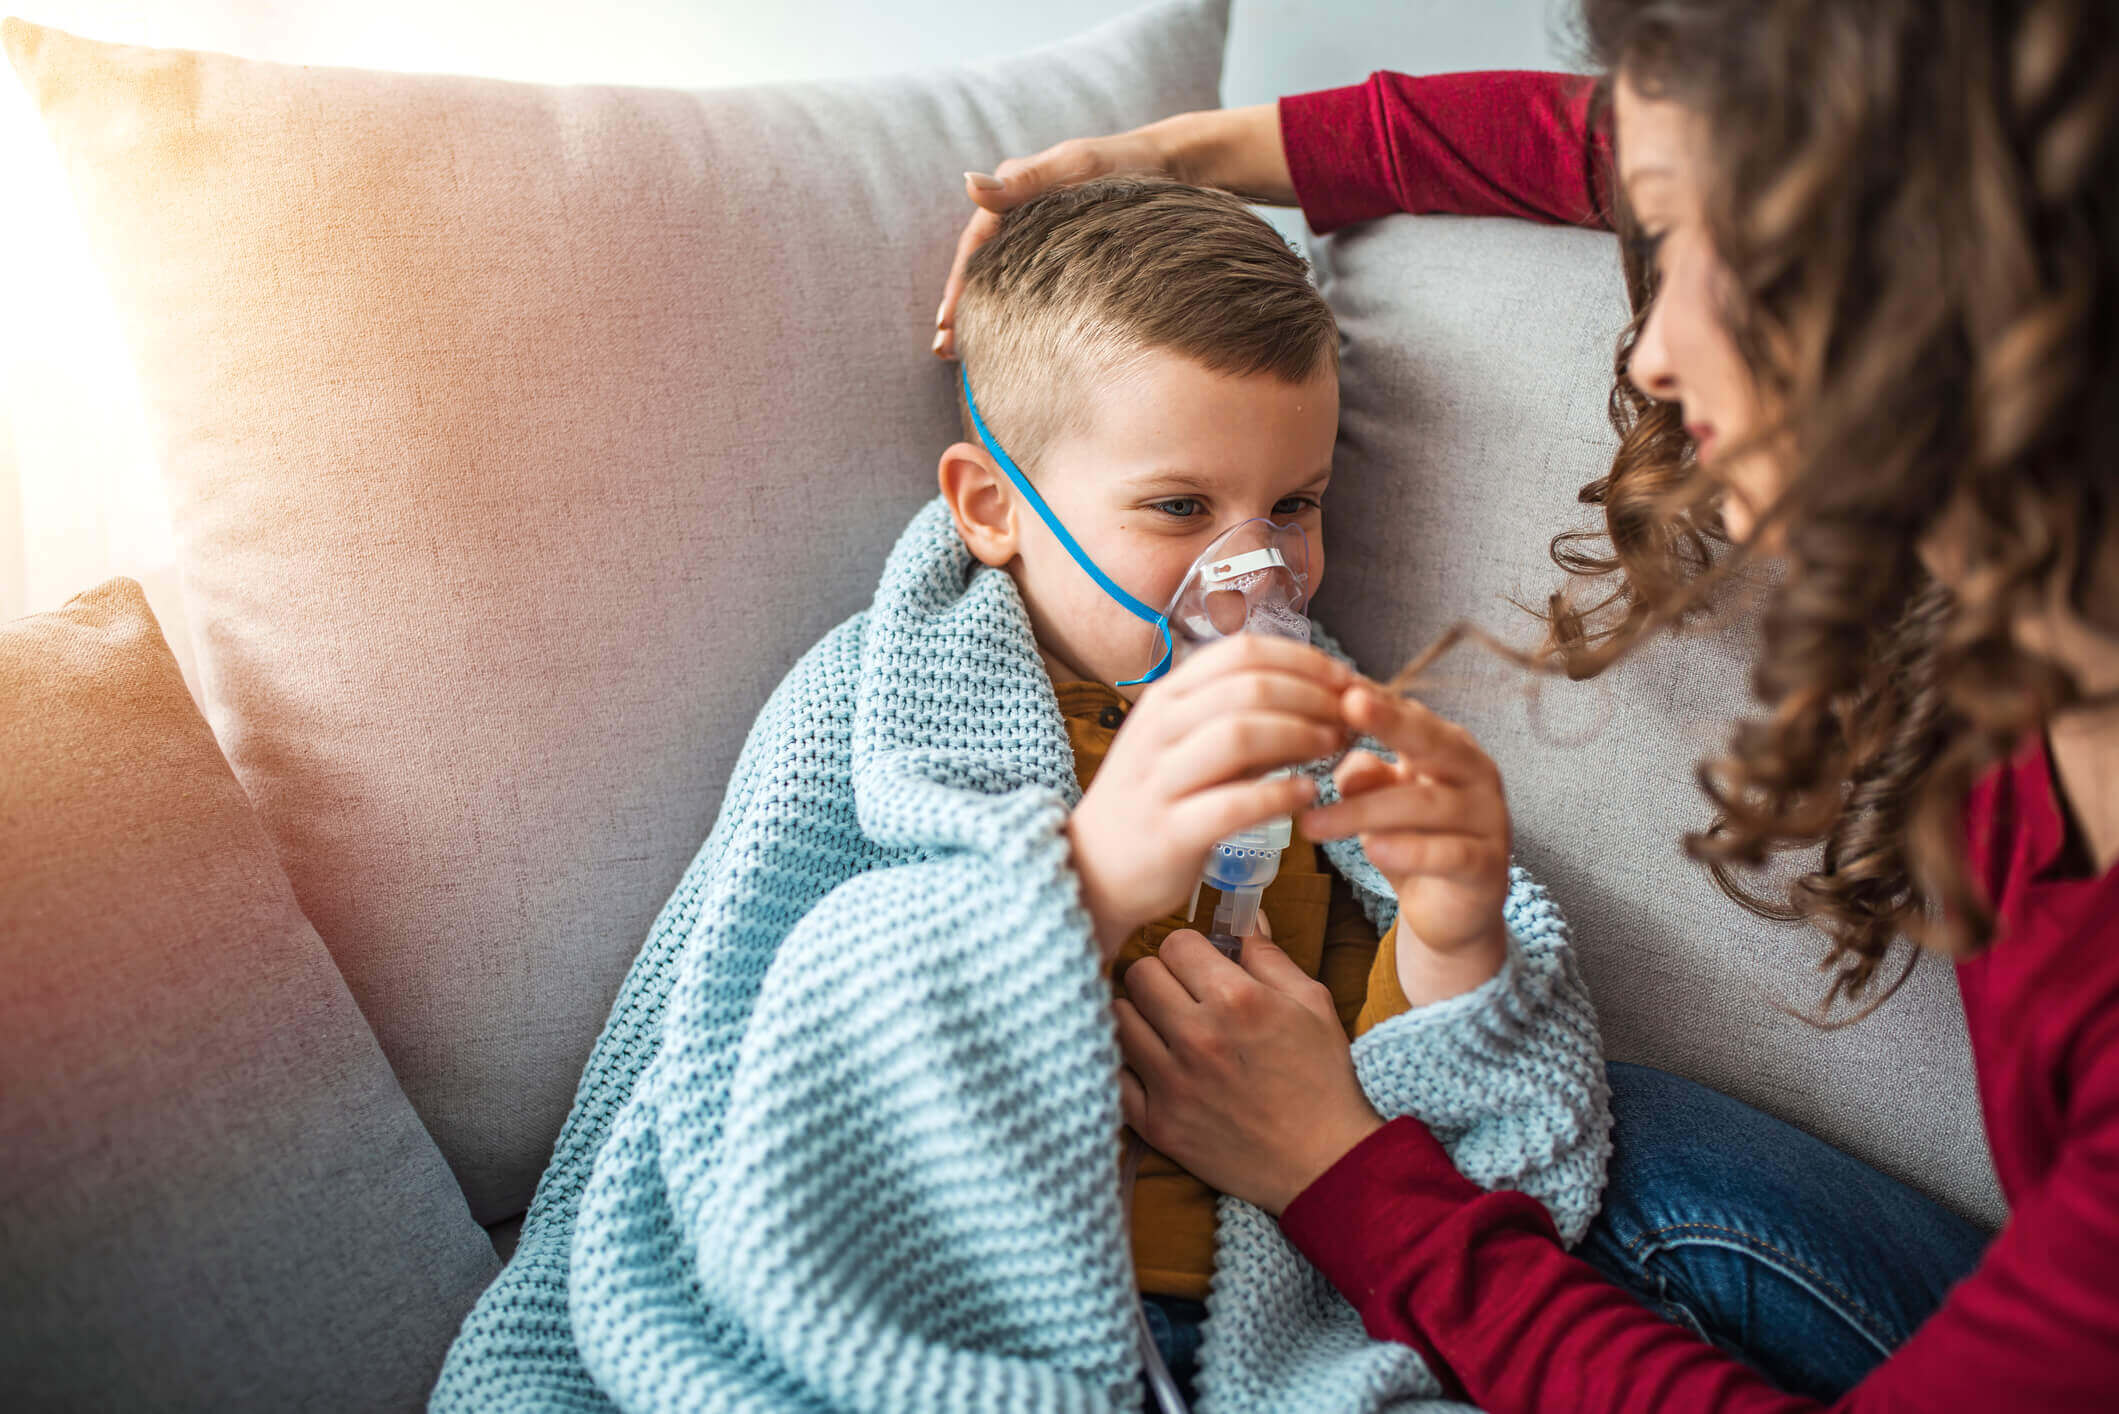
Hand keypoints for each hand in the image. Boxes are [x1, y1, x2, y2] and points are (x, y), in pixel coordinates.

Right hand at [933, 106, 1293, 357]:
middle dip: (962, 309)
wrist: (1174, 169)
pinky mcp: (1063, 253)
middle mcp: (1021, 214)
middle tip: (945, 350)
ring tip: (964, 356)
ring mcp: (1042, 236)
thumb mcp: (1077, 166)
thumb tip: (968, 185)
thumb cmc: (1128, 165)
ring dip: (983, 315)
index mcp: (1015, 190)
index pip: (975, 246)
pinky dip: (1015, 311)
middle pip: (982, 268)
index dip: (959, 285)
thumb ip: (1025, 181)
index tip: (946, 322)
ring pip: (1003, 280)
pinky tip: (1011, 340)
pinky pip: (1030, 285)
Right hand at [1068, 635, 1351, 959]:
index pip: (1241, 653)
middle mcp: (1158, 729)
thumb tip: (1318, 697)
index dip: (1303, 660)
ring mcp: (1159, 779)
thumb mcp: (1186, 744)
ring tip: (1335, 748)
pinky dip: (1278, 795)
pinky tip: (1308, 795)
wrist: (1094, 868)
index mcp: (1166, 698)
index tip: (1345, 679)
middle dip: (1313, 697)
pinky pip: (1232, 804)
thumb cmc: (1156, 800)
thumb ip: (1241, 719)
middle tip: (1350, 717)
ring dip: (1300, 736)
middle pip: (1248, 688)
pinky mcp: (1168, 831)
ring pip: (1238, 736)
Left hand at [1115, 929, 1383, 1215]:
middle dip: (1160, 976)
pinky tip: (1151, 1064)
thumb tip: (1242, 918)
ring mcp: (1172, 1083)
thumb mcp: (1312, 1004)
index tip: (1199, 966)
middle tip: (1180, 994)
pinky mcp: (1157, 1124)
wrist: (1325, 1164)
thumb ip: (1269, 956)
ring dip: (1139, 1016)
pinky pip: (1113, 1074)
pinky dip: (1127, 1064)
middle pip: (1139, 974)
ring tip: (1163, 1027)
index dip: (1189, 950)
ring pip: (1118, 1018)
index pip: (1174, 944)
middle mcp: (1198, 1037)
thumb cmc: (1323, 1080)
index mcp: (1237, 1000)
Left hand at [1300, 682, 1513, 1005]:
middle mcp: (1475, 774)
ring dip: (1363, 811)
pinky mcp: (1487, 866)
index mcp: (1449, 748)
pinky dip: (1409, 852)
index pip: (1409, 714)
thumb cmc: (1414, 841)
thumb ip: (1367, 776)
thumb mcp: (1383, 802)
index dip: (1373, 698)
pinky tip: (1373, 851)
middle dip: (1388, 721)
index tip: (1330, 680)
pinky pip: (1448, 854)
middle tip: (1345, 705)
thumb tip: (1343, 760)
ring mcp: (1487, 819)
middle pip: (1431, 741)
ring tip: (1311, 823)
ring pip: (1425, 804)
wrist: (1454, 911)